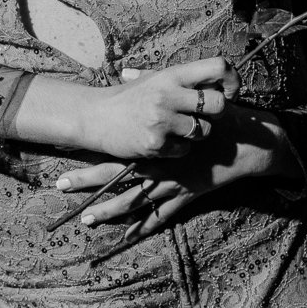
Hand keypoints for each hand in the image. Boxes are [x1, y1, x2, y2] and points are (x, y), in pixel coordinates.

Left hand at [57, 102, 299, 240]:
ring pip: (135, 203)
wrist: (246, 144)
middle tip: (61, 189)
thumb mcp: (188, 96)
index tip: (61, 173)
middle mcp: (158, 169)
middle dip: (88, 186)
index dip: (87, 168)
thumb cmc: (218, 117)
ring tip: (86, 221)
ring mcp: (171, 186)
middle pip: (116, 182)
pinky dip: (145, 227)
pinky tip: (129, 237)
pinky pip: (163, 216)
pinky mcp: (187, 196)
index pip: (114, 160)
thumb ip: (153, 83)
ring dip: (110, 213)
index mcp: (155, 146)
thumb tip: (126, 70)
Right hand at [81, 57, 238, 158]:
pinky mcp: (155, 144)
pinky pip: (184, 149)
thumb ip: (185, 79)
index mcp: (172, 74)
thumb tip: (222, 77)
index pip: (218, 66)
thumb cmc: (131, 97)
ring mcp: (162, 120)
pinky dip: (178, 149)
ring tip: (178, 128)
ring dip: (197, 133)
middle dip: (217, 113)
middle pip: (218, 104)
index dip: (232, 80)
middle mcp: (168, 95)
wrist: (96, 117)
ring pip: (203, 131)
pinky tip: (164, 141)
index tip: (229, 91)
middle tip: (205, 115)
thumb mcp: (155, 78)